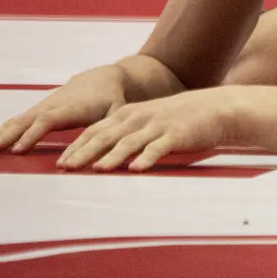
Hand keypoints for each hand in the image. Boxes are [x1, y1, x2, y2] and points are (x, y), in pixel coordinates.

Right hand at [0, 66, 126, 154]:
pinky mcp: (36, 112)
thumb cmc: (112, 100)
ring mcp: (40, 108)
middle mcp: (50, 107)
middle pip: (22, 122)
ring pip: (14, 123)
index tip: (17, 151)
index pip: (47, 121)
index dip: (32, 135)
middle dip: (2, 138)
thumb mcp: (115, 113)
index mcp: (69, 108)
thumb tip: (98, 152)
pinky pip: (14, 123)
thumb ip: (108, 130)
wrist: (102, 79)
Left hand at [56, 87, 239, 172]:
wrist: (216, 108)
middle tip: (66, 168)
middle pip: (107, 135)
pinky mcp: (177, 134)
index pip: (96, 129)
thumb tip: (101, 153)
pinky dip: (147, 158)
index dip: (77, 145)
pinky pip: (159, 147)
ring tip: (97, 169)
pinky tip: (137, 169)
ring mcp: (158, 125)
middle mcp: (140, 117)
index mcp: (130, 113)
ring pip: (130, 142)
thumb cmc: (180, 118)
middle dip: (84, 152)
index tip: (60, 162)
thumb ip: (127, 133)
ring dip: (112, 156)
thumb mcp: (148, 120)